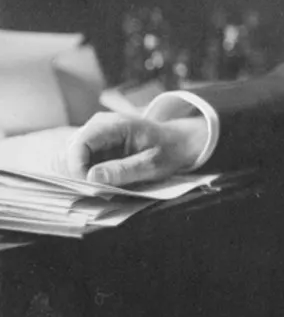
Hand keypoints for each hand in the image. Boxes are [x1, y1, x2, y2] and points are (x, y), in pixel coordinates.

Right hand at [66, 112, 206, 185]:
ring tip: (104, 189)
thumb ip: (123, 170)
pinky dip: (89, 175)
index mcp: (115, 125)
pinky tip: (104, 185)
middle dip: (79, 173)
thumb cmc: (169, 150)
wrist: (179, 141)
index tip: (88, 186)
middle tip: (98, 192)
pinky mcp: (97, 145)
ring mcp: (96, 134)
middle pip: (72, 150)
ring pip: (74, 157)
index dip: (77, 166)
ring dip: (83, 176)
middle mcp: (100, 125)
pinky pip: (83, 161)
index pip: (80, 142)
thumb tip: (91, 177)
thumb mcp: (152, 165)